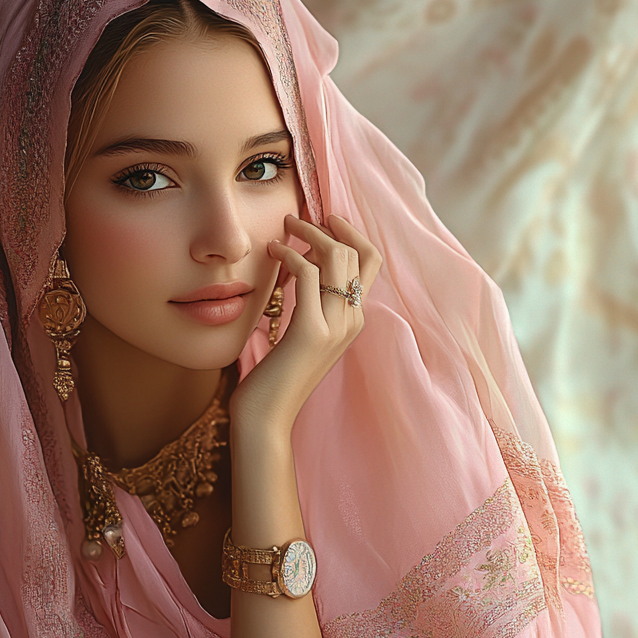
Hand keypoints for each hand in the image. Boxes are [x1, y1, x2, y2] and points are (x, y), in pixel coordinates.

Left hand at [230, 213, 382, 435]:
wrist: (267, 419)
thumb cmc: (276, 380)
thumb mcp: (301, 337)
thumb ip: (309, 307)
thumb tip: (299, 269)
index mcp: (352, 322)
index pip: (370, 264)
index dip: (352, 234)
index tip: (326, 219)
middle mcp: (351, 321)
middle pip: (358, 254)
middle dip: (330, 227)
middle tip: (298, 218)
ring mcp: (334, 326)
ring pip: (336, 257)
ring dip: (308, 233)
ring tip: (283, 228)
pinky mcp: (310, 331)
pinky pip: (307, 274)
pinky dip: (289, 254)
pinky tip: (272, 252)